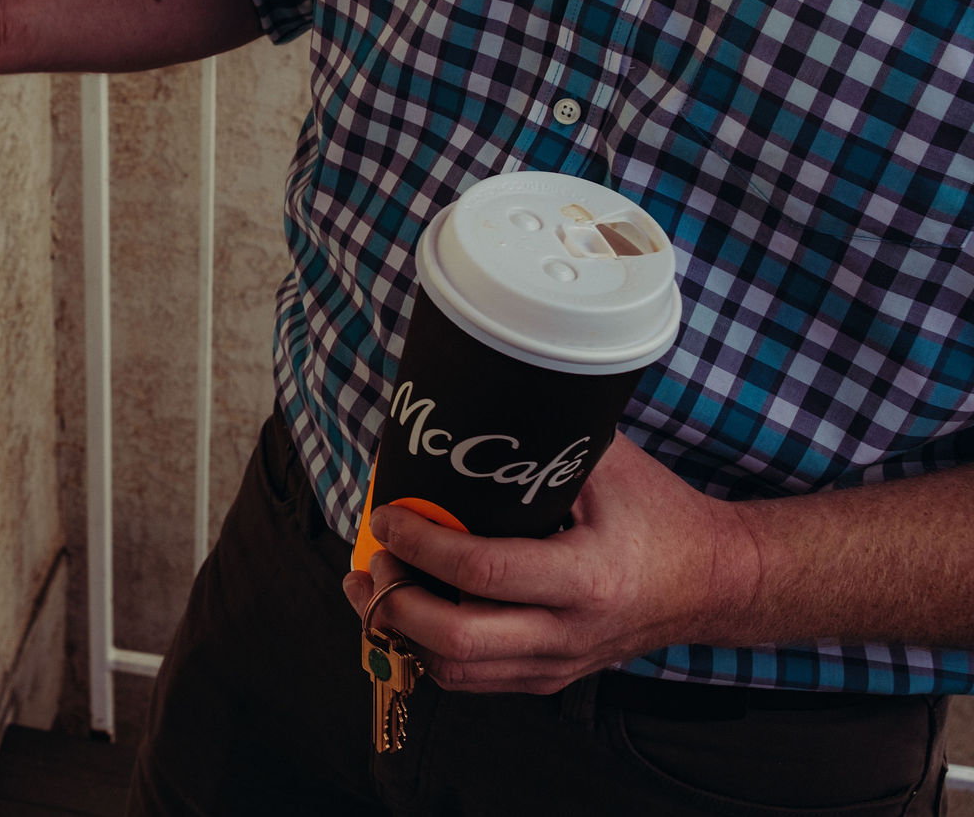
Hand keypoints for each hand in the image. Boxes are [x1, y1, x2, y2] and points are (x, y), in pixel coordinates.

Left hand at [340, 435, 761, 693]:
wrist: (717, 581)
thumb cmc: (661, 514)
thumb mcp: (608, 465)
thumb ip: (541, 444)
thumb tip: (465, 408)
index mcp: (587, 579)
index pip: (483, 574)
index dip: (422, 546)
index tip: (388, 516)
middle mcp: (570, 633)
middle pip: (456, 642)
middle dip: (394, 604)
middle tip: (371, 563)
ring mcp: (560, 663)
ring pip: (457, 672)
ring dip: (401, 633)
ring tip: (373, 588)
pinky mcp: (552, 677)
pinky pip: (475, 679)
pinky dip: (429, 649)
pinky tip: (409, 610)